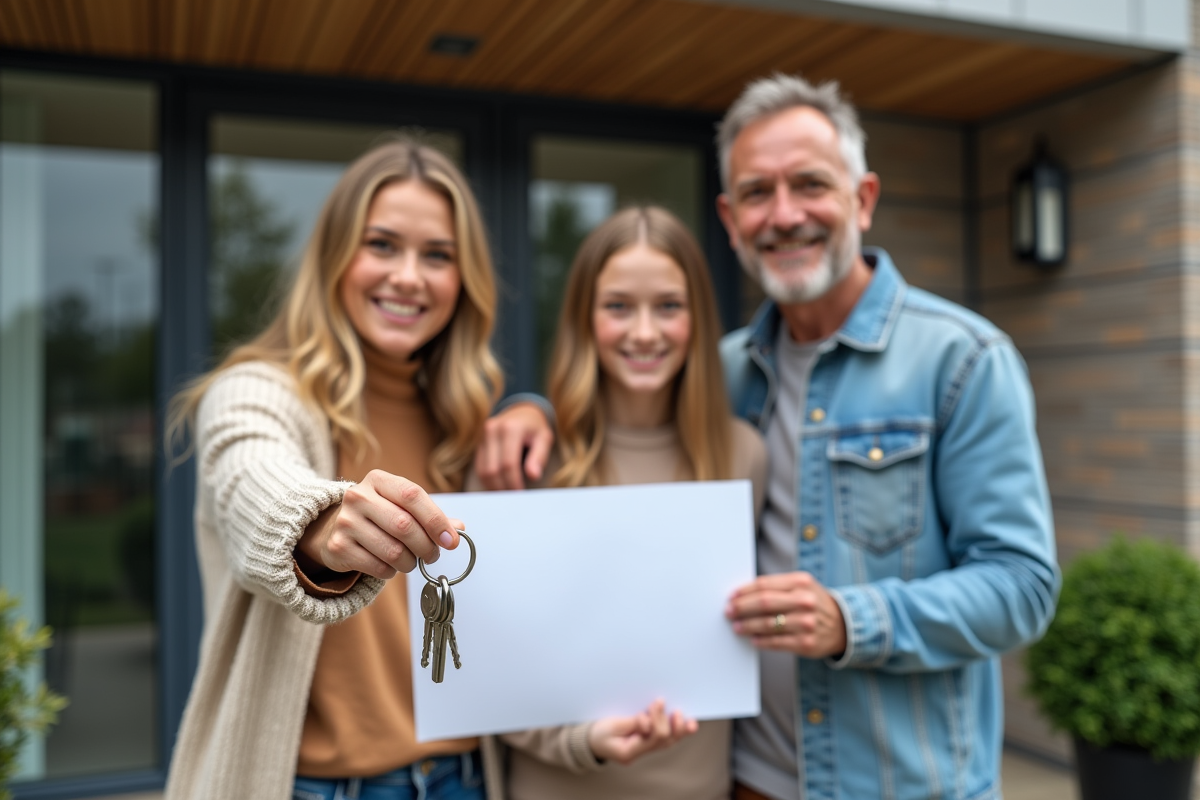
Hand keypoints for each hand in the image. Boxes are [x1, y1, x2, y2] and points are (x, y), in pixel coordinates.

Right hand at [296, 469, 463, 579]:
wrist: (334, 528)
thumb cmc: (379, 515)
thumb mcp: (402, 507)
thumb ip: (432, 516)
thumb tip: (459, 529)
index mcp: (379, 480)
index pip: (412, 495)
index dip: (436, 520)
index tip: (451, 541)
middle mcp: (358, 496)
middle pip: (404, 525)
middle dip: (426, 546)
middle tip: (432, 555)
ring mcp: (345, 521)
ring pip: (393, 551)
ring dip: (410, 562)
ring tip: (411, 561)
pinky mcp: (338, 547)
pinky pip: (378, 567)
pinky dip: (391, 571)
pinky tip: (389, 565)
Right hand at [473, 401, 553, 489]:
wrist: (521, 412)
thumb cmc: (535, 428)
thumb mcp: (544, 438)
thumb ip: (540, 456)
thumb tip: (533, 476)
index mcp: (510, 428)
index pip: (508, 463)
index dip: (513, 483)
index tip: (521, 495)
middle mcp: (492, 429)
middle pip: (492, 469)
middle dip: (503, 488)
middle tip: (514, 500)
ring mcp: (482, 436)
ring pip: (482, 471)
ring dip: (494, 487)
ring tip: (507, 496)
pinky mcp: (477, 443)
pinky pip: (479, 467)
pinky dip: (488, 481)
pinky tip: (499, 487)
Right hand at [587, 699, 697, 764]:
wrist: (591, 741)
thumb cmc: (599, 732)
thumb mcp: (612, 725)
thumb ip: (632, 723)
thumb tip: (649, 720)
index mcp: (629, 751)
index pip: (653, 739)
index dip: (658, 720)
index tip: (656, 703)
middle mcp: (639, 753)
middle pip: (664, 742)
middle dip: (670, 723)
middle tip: (669, 707)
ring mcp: (644, 750)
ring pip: (667, 742)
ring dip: (679, 730)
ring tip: (690, 721)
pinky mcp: (646, 743)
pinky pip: (664, 739)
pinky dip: (676, 731)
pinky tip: (687, 725)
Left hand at [725, 572, 847, 658]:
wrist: (843, 625)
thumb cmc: (814, 602)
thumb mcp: (801, 586)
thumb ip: (777, 587)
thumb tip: (743, 594)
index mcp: (801, 582)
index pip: (765, 585)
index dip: (744, 591)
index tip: (731, 597)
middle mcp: (805, 601)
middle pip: (764, 603)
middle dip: (742, 608)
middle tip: (729, 612)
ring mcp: (806, 623)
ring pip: (768, 624)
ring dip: (748, 626)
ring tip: (737, 627)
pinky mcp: (806, 643)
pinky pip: (777, 642)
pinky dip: (761, 641)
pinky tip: (753, 639)